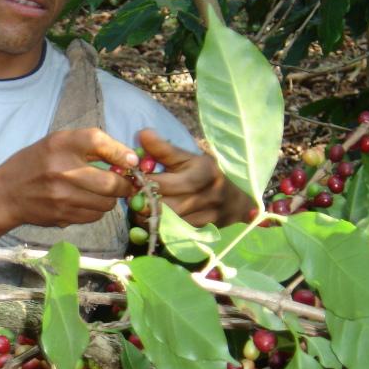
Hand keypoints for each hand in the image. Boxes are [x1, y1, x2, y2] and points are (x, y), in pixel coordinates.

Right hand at [0, 128, 137, 228]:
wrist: (7, 193)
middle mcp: (62, 170)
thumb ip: (92, 145)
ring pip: (106, 203)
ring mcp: (62, 196)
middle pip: (111, 183)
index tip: (131, 161)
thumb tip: (130, 160)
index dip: (122, 153)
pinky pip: (94, 216)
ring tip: (100, 192)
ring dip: (109, 199)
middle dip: (124, 185)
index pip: (100, 142)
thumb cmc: (37, 162)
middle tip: (124, 183)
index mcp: (61, 144)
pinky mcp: (63, 216)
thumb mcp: (58, 142)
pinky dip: (96, 210)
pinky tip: (85, 202)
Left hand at [136, 129, 252, 226]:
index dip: (144, 183)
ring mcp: (209, 216)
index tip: (133, 181)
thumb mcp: (187, 158)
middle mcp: (209, 195)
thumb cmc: (205, 174)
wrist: (236, 199)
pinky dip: (160, 229)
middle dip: (145, 203)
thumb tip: (142, 134)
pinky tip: (152, 221)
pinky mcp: (206, 232)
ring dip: (149, 218)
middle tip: (132, 197)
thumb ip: (163, 149)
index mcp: (203, 172)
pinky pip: (177, 234)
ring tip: (139, 209)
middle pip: (167, 206)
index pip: (166, 182)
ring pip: (170, 223)